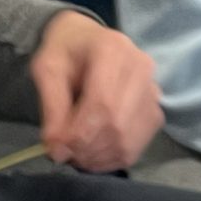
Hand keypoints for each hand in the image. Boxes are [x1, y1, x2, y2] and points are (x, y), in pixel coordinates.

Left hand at [28, 14, 162, 171]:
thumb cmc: (66, 52)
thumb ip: (51, 106)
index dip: (79, 133)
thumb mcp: (47, 68)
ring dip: (98, 157)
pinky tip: (92, 155)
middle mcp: (141, 68)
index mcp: (113, 50)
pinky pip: (136, 146)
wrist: (87, 41)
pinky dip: (110, 158)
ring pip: (127, 140)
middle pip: (117, 124)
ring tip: (75, 155)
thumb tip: (56, 148)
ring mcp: (152, 91)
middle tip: (63, 154)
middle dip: (86, 148)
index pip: (102, 103)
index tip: (56, 149)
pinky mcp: (154, 112)